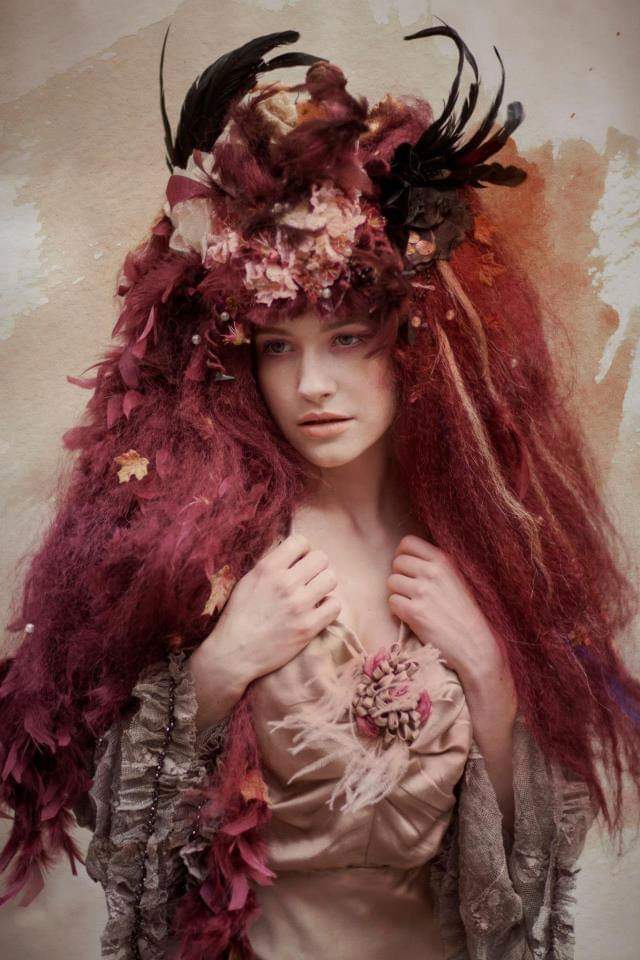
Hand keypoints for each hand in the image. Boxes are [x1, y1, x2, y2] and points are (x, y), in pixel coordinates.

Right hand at [201, 533, 340, 682]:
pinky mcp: (308, 627)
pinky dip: (328, 607)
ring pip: (331, 579)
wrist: (234, 652)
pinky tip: (318, 610)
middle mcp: (285, 583)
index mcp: (268, 568)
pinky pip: (335, 605)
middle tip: (308, 579)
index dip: (303, 550)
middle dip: (316, 567)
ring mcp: (298, 605)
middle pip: (321, 558)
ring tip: (314, 594)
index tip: (299, 562)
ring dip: (324, 585)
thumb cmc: (238, 616)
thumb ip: (270, 565)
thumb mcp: (248, 581)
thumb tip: (293, 552)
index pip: (301, 541)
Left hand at [386, 534, 503, 681]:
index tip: (408, 568)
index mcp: (443, 561)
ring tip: (413, 604)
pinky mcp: (414, 612)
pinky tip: (412, 616)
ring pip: (391, 581)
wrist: (474, 644)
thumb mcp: (455, 578)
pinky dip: (398, 610)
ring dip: (398, 593)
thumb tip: (406, 554)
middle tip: (411, 591)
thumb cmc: (464, 612)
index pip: (407, 542)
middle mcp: (432, 572)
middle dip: (400, 575)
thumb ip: (434, 565)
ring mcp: (422, 592)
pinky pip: (392, 601)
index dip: (403, 554)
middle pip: (397, 562)